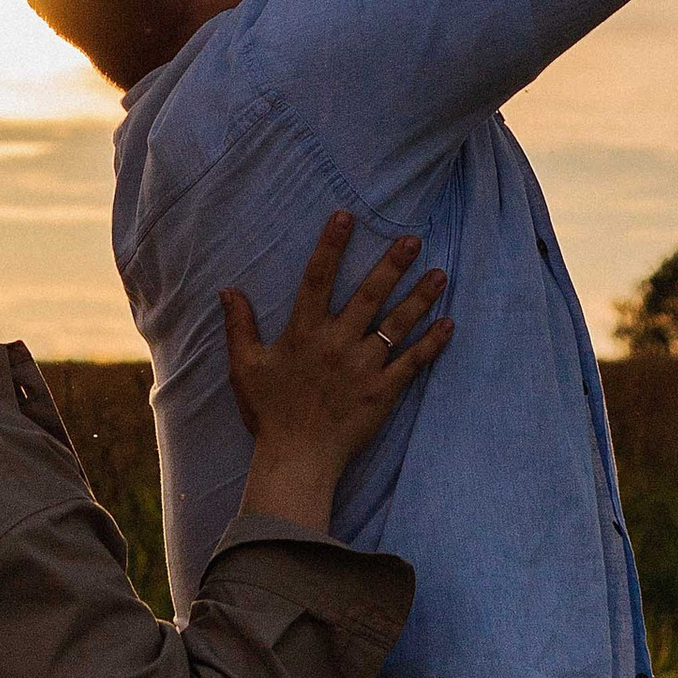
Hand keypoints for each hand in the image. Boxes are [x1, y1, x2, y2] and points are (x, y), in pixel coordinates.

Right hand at [226, 215, 451, 528]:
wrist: (296, 460)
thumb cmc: (269, 413)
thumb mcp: (245, 366)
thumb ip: (239, 325)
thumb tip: (228, 289)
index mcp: (304, 332)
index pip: (317, 278)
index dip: (331, 245)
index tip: (346, 217)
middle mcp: (337, 343)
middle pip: (369, 294)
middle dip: (392, 264)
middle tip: (413, 239)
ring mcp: (364, 367)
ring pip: (397, 324)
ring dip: (420, 297)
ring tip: (440, 274)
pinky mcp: (383, 392)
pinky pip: (413, 363)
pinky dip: (432, 344)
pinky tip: (448, 324)